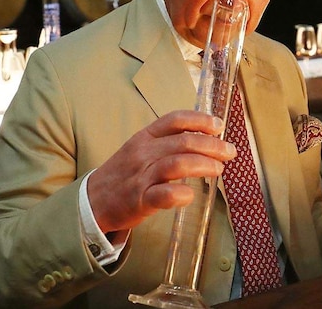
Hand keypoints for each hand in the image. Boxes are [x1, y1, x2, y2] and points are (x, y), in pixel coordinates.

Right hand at [87, 110, 235, 232]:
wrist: (92, 201)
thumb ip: (166, 143)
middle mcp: (143, 153)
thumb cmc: (123, 174)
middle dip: (212, 145)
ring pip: (178, 164)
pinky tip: (192, 194)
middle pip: (183, 142)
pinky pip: (165, 195)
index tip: (218, 125)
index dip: (200, 119)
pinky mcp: (140, 200)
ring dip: (204, 165)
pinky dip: (182, 194)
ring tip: (219, 169)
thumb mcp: (140, 149)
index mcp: (144, 137)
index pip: (174, 120)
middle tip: (229, 152)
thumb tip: (202, 138)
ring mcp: (141, 177)